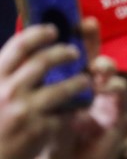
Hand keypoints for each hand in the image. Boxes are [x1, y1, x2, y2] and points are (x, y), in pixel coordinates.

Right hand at [0, 25, 91, 158]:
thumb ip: (6, 75)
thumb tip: (26, 51)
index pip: (17, 47)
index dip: (37, 34)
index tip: (52, 30)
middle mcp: (9, 92)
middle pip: (43, 62)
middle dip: (64, 53)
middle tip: (75, 52)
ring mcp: (26, 111)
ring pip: (63, 88)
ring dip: (79, 81)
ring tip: (86, 80)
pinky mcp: (42, 129)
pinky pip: (66, 113)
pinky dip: (75, 109)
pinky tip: (81, 108)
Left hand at [40, 20, 126, 158]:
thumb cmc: (50, 145)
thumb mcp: (35, 115)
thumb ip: (32, 92)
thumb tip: (18, 65)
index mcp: (65, 85)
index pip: (66, 56)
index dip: (65, 38)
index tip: (61, 19)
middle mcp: (88, 88)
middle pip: (90, 56)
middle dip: (90, 39)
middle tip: (87, 25)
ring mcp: (104, 100)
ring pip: (110, 73)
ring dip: (105, 64)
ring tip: (98, 65)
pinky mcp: (117, 115)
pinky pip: (121, 97)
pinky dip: (116, 89)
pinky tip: (108, 87)